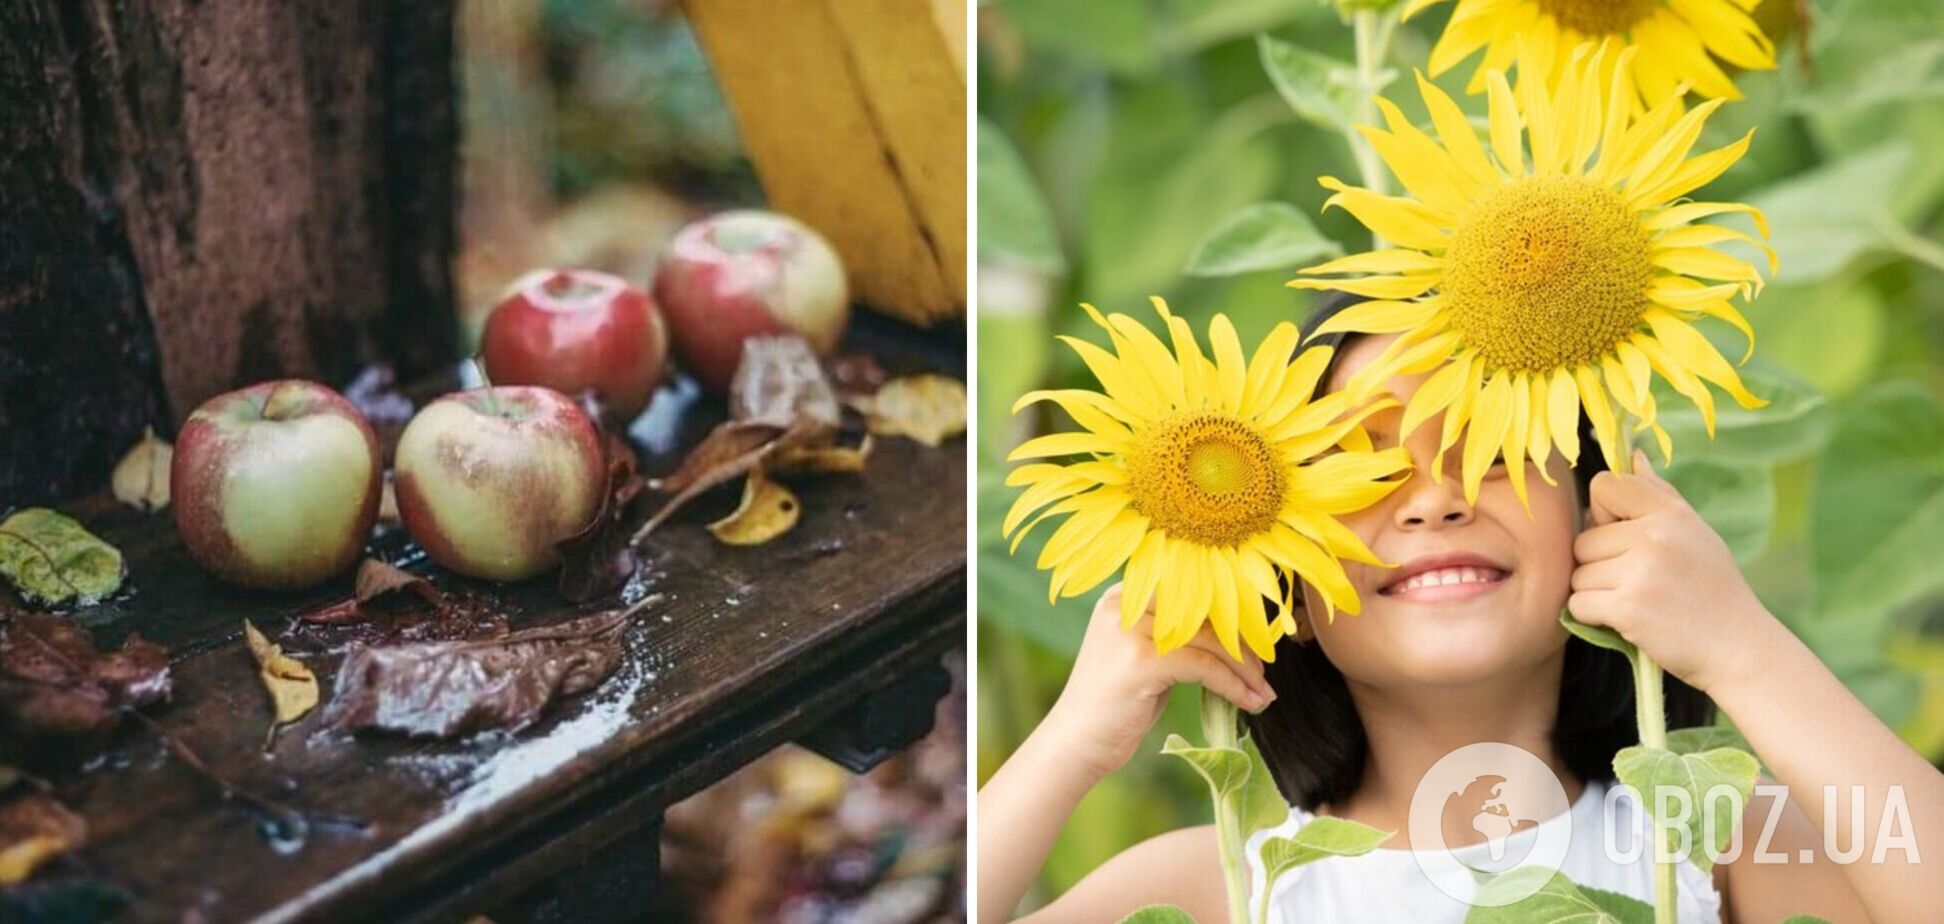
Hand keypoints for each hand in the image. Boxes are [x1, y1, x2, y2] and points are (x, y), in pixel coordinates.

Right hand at [1043, 583, 1277, 781]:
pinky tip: (1249, 702)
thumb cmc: (1118, 704)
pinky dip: (1232, 685)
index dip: (1234, 615)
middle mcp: (1126, 603)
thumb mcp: (1150, 657)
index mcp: (1128, 594)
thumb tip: (1243, 632)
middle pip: (1206, 611)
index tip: (1261, 642)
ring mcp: (1131, 629)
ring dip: (1245, 669)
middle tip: (1265, 672)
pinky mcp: (1141, 661)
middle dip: (1244, 643)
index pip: (1196, 590)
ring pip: (1210, 639)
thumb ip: (1183, 636)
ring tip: (1263, 693)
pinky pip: (1203, 666)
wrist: (1077, 742)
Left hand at [1568, 450, 1781, 694]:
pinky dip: (1594, 616)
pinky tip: (1628, 620)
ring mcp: (1640, 572)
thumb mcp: (1694, 532)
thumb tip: (1631, 455)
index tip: (1623, 535)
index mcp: (1670, 512)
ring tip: (1639, 600)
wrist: (1738, 647)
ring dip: (1597, 591)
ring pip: (1578, 573)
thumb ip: (1658, 494)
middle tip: (1639, 580)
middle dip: (1599, 562)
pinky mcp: (1627, 608)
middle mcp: (1654, 536)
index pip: (1603, 486)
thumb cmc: (1712, 586)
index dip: (1603, 513)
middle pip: (1583, 538)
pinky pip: (1578, 604)